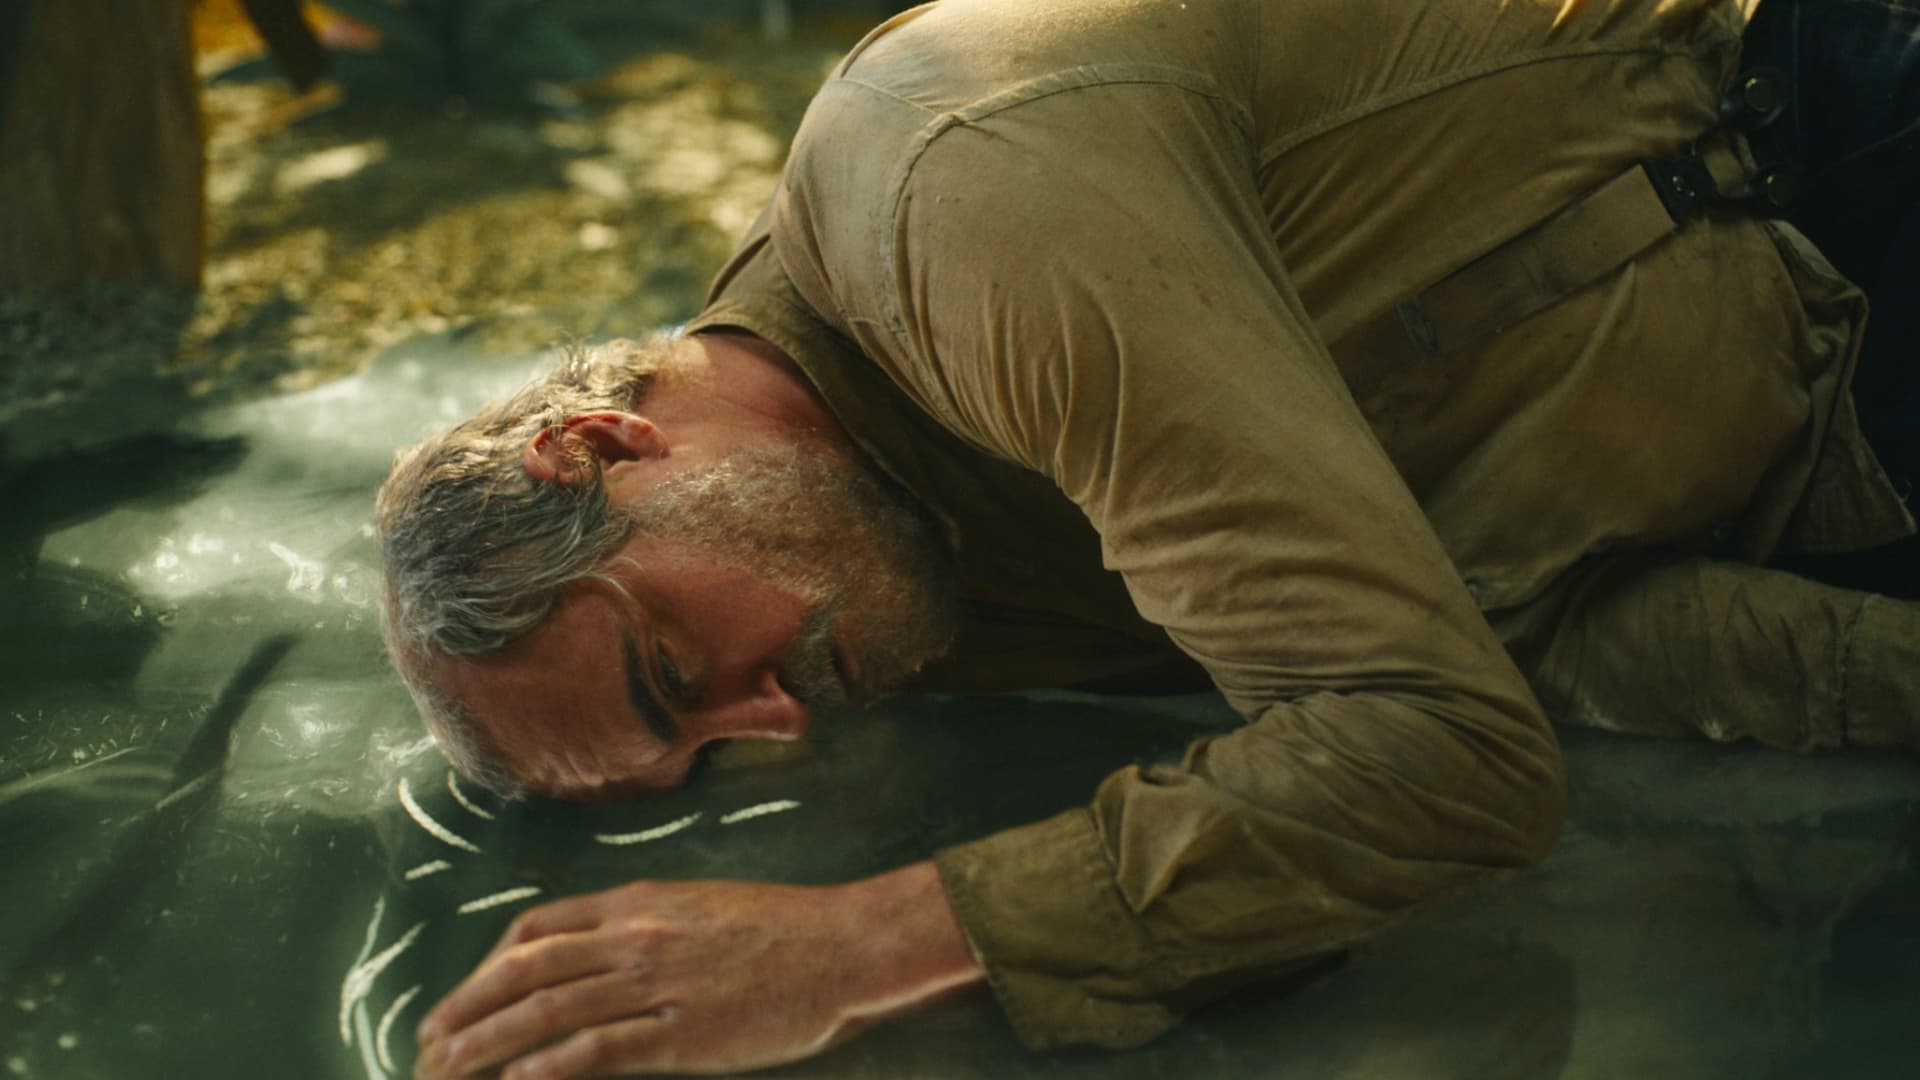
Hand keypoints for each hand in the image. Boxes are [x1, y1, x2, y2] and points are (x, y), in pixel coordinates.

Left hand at [413, 861, 983, 1078]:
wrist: (844, 946)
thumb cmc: (781, 929)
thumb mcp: (699, 908)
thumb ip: (643, 925)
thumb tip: (593, 952)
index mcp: (636, 904)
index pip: (536, 929)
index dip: (485, 968)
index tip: (458, 1001)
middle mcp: (636, 937)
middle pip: (526, 970)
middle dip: (465, 1009)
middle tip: (425, 1046)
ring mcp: (658, 983)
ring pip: (550, 1009)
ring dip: (487, 1042)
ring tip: (446, 1069)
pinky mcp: (685, 1031)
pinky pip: (605, 1047)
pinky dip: (554, 1064)